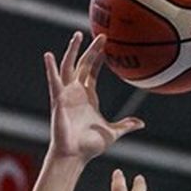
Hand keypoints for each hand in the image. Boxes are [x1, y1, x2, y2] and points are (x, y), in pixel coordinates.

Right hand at [46, 32, 142, 160]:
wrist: (75, 155)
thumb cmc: (90, 146)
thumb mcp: (112, 133)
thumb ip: (125, 125)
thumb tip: (141, 123)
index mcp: (89, 96)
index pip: (93, 71)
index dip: (99, 57)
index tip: (106, 43)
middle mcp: (77, 92)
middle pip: (83, 64)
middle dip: (91, 49)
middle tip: (101, 34)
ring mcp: (66, 94)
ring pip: (68, 67)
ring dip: (72, 51)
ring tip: (78, 36)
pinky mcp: (58, 100)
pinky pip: (54, 81)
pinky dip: (50, 68)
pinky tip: (49, 55)